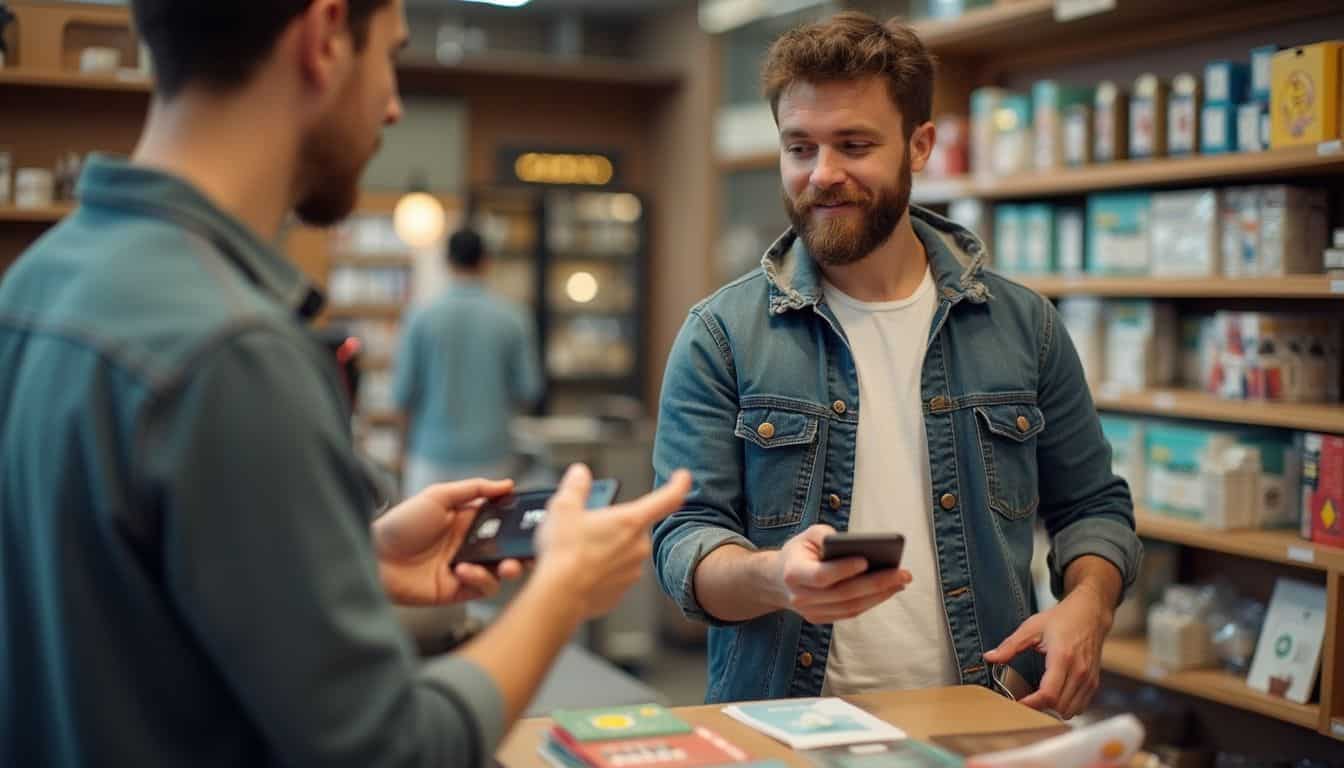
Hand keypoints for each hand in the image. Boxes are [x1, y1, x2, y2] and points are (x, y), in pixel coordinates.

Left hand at [373, 478, 525, 605]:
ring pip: (501, 572)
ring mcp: (466, 568)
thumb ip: (475, 488)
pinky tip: (464, 571)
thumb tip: (507, 484)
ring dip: (508, 568)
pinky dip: (481, 580)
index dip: (520, 523)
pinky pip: (482, 588)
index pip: (504, 522)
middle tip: (531, 551)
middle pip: (508, 549)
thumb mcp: (438, 496)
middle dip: (524, 551)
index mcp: (469, 521)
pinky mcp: (458, 590)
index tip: (534, 522)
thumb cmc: (401, 523)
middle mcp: (470, 545)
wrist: (373, 556)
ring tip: (506, 566)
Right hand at [534, 464, 690, 619]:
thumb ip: (576, 487)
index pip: (667, 499)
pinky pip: (614, 576)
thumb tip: (580, 474)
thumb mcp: (564, 508)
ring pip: (623, 553)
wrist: (560, 596)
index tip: (683, 478)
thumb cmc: (564, 554)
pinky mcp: (620, 592)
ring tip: (579, 552)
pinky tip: (581, 570)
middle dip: (615, 526)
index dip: (678, 486)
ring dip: (608, 549)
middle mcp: (638, 547)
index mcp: (630, 521)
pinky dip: (600, 572)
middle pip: (633, 528)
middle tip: (588, 529)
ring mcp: (631, 572)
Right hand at [773, 525, 911, 623]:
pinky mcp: (821, 618)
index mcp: (794, 573)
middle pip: (843, 594)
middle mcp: (800, 597)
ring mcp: (810, 612)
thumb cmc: (800, 552)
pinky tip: (889, 589)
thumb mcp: (807, 535)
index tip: (866, 560)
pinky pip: (850, 613)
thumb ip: (826, 535)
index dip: (844, 570)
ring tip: (901, 581)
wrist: (779, 579)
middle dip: (875, 583)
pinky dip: (872, 602)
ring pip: (850, 607)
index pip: (821, 576)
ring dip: (879, 595)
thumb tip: (855, 545)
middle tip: (901, 573)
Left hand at [983, 584, 1114, 718]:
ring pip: (1070, 711)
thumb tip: (989, 658)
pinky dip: (1065, 708)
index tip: (1016, 704)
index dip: (1031, 704)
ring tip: (1037, 700)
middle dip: (1039, 709)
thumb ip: (1010, 646)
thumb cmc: (1061, 619)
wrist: (1089, 614)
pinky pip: (1080, 707)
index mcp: (1062, 657)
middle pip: (1058, 707)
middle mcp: (1079, 671)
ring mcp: (1089, 679)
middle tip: (1023, 702)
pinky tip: (1053, 697)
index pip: (1048, 694)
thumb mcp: (1031, 628)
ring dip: (1053, 711)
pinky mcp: (1094, 684)